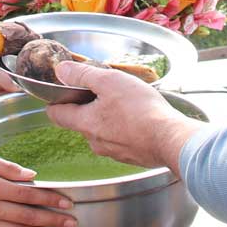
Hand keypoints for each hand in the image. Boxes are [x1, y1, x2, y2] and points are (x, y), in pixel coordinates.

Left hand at [45, 61, 202, 171]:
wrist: (171, 139)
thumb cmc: (141, 109)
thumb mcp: (109, 81)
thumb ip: (82, 75)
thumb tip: (61, 71)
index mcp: (85, 123)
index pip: (56, 114)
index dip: (55, 100)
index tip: (63, 90)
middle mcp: (95, 141)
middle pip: (81, 120)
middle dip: (88, 104)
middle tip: (104, 89)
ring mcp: (113, 151)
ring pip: (101, 129)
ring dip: (108, 116)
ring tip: (126, 101)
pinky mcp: (130, 155)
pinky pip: (119, 138)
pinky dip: (124, 127)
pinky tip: (138, 117)